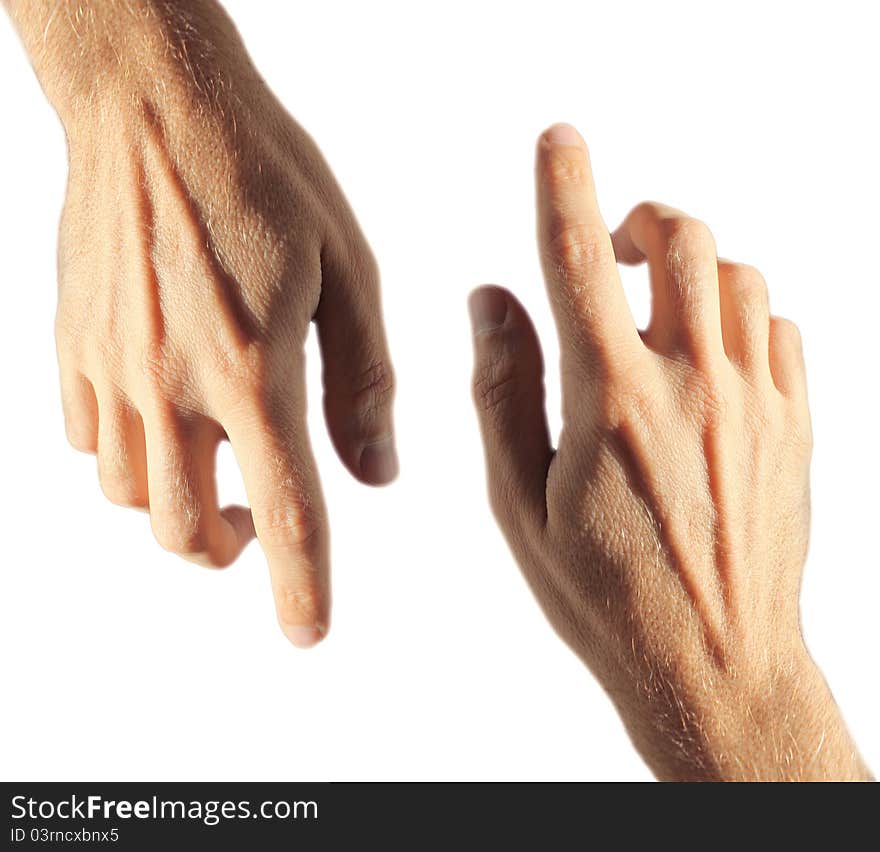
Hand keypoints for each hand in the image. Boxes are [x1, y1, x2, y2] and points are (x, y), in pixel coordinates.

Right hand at [34, 2, 396, 646]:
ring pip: (126, 496)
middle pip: (183, 529)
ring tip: (215, 466)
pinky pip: (85, 440)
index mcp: (255, 369)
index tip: (308, 633)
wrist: (153, 99)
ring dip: (176, 504)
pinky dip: (128, 455)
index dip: (300, 585)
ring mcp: (108, 367)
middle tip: (262, 521)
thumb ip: (363, 382)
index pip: (286, 511)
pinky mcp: (69, 344)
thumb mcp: (348, 270)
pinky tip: (162, 415)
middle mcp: (172, 384)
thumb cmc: (263, 174)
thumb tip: (376, 472)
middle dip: (229, 550)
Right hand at [468, 123, 869, 779]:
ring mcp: (756, 401)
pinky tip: (709, 356)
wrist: (715, 667)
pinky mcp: (796, 424)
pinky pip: (779, 326)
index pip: (576, 259)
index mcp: (610, 401)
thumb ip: (503, 390)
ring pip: (738, 274)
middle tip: (611, 252)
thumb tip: (492, 300)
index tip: (558, 140)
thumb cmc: (605, 596)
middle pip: (682, 238)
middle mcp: (691, 386)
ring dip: (690, 267)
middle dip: (639, 219)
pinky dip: (740, 314)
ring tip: (657, 309)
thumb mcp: (521, 505)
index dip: (562, 184)